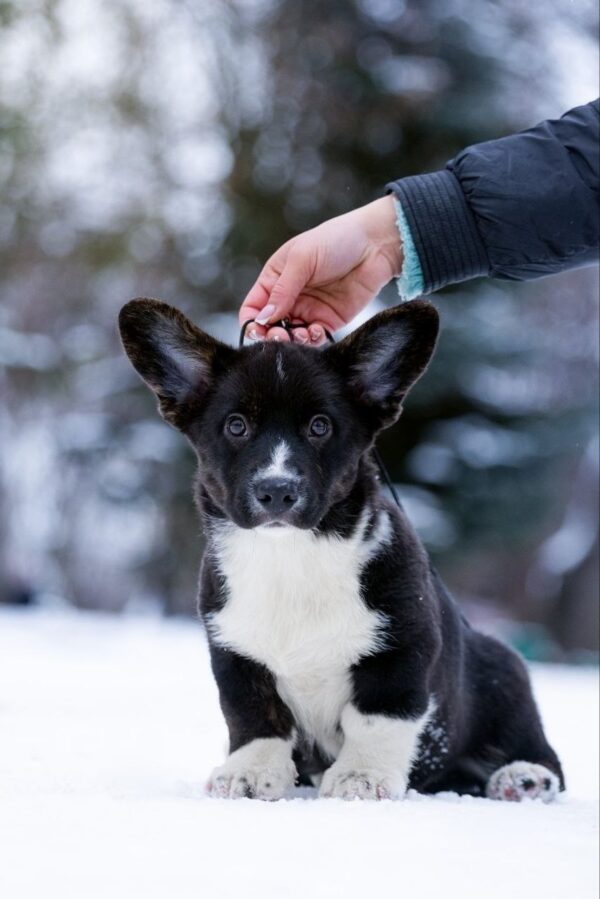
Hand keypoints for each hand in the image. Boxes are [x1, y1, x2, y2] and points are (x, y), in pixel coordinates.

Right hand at [238, 196, 402, 344]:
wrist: (375, 244)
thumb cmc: (335, 240)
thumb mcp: (302, 259)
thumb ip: (282, 290)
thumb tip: (263, 318)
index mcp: (275, 279)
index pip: (254, 307)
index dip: (252, 322)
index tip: (258, 330)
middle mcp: (289, 298)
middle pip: (270, 328)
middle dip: (272, 336)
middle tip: (280, 337)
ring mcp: (309, 310)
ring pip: (291, 336)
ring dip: (292, 341)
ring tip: (300, 335)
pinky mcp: (329, 321)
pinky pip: (314, 338)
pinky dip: (312, 340)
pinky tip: (316, 331)